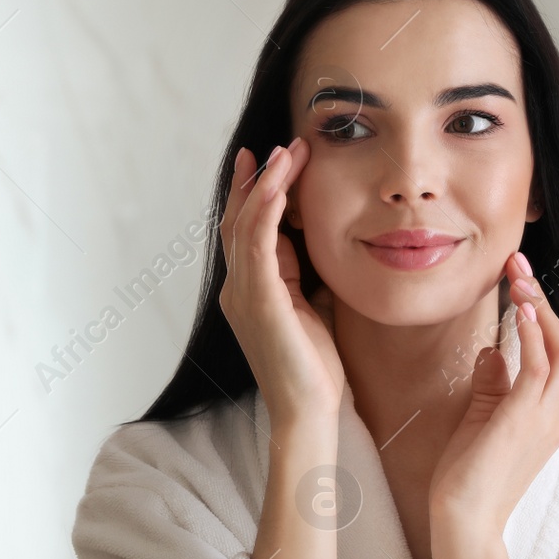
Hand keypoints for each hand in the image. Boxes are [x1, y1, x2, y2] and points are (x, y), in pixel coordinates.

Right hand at [218, 138, 344, 427]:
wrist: (307, 411)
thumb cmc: (314, 367)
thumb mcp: (312, 307)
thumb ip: (307, 275)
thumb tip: (321, 242)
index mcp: (249, 291)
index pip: (247, 232)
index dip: (255, 194)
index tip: (271, 162)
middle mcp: (237, 289)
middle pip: (239, 220)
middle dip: (257, 179)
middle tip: (277, 147)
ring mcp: (242, 293)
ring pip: (245, 224)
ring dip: (266, 183)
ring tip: (286, 152)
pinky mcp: (258, 300)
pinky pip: (257, 243)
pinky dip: (265, 208)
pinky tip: (280, 183)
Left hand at [428, 251, 558, 537]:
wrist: (463, 522)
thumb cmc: (467, 479)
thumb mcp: (480, 420)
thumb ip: (491, 385)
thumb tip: (491, 351)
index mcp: (546, 415)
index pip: (552, 354)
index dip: (539, 316)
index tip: (519, 282)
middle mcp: (554, 413)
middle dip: (542, 300)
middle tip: (519, 264)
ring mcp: (545, 417)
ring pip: (556, 349)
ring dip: (538, 307)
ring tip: (518, 275)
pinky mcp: (525, 419)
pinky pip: (537, 368)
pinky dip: (531, 334)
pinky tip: (519, 308)